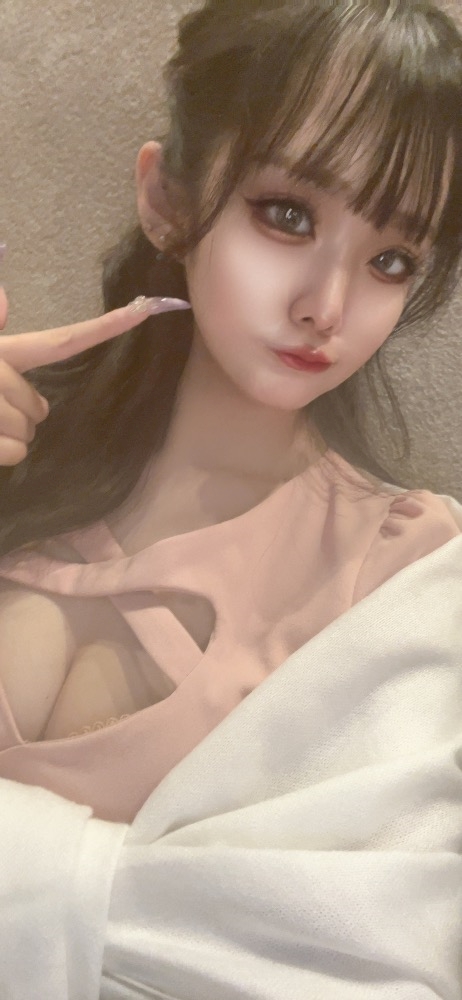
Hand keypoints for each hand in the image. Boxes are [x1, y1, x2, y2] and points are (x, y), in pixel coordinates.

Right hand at [0, 294, 190, 466]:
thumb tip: (4, 294)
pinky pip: (17, 452)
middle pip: (42, 408)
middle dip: (24, 415)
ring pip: (29, 433)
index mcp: (4, 351)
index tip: (145, 310)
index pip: (63, 342)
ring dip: (9, 435)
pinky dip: (2, 453)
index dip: (106, 328)